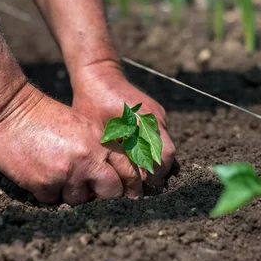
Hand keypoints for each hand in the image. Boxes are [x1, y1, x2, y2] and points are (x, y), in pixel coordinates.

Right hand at [0, 83, 140, 204]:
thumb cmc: (47, 116)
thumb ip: (101, 147)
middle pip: (110, 192)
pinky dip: (48, 192)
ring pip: (79, 200)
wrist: (9, 111)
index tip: (130, 196)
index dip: (131, 186)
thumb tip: (115, 176)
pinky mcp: (43, 183)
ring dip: (71, 194)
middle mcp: (87, 158)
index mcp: (100, 142)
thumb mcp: (83, 125)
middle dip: (105, 198)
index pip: (127, 170)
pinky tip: (41, 175)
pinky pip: (52, 200)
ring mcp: (66, 172)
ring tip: (59, 176)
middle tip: (95, 195)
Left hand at [72, 63, 175, 186]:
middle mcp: (156, 119)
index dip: (153, 176)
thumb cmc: (92, 102)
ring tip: (136, 173)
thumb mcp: (99, 131)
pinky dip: (152, 150)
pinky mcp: (156, 114)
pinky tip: (135, 156)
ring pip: (165, 147)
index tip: (139, 187)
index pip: (162, 157)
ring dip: (155, 161)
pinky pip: (160, 137)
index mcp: (144, 122)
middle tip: (139, 185)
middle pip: (168, 155)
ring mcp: (158, 115)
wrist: (99, 73)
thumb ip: (115, 154)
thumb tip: (123, 181)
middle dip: (157, 173)